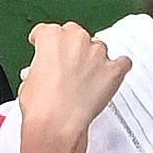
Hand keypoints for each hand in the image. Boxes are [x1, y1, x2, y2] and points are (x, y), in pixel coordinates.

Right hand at [19, 22, 131, 143]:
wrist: (57, 122)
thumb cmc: (41, 104)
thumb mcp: (28, 80)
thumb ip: (37, 69)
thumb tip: (40, 74)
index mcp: (51, 37)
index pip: (48, 31)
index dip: (45, 41)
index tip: (46, 48)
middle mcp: (76, 39)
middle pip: (76, 34)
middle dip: (71, 48)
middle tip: (67, 66)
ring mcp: (97, 54)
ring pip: (98, 47)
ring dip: (93, 58)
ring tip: (87, 76)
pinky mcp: (114, 70)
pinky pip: (123, 62)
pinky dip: (119, 67)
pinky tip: (113, 73)